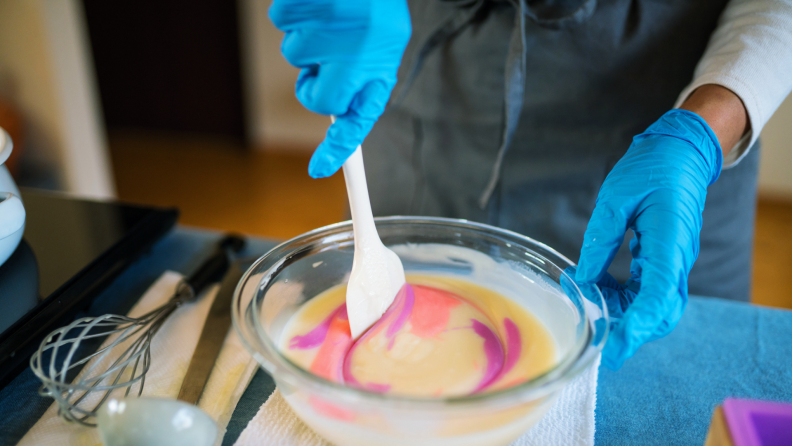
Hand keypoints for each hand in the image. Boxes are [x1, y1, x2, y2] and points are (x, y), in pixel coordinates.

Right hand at [269, 0, 410, 177]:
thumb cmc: (375, 3)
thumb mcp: (384, 42)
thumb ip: (363, 81)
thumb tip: (336, 113)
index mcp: (378, 66)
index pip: (356, 121)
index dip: (338, 149)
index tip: (320, 170)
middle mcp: (352, 56)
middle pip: (313, 95)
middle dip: (314, 82)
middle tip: (331, 57)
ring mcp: (323, 34)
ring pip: (295, 56)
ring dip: (308, 39)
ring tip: (333, 15)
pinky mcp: (299, 10)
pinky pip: (284, 22)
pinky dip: (295, 13)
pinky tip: (318, 1)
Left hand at [575, 109, 722, 369]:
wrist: (680, 153)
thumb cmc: (650, 169)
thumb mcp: (616, 198)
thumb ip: (600, 239)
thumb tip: (582, 277)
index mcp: (669, 243)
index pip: (658, 296)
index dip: (637, 324)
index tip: (615, 345)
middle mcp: (677, 259)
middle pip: (662, 311)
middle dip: (634, 332)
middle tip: (602, 346)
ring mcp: (674, 261)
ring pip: (656, 304)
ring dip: (626, 314)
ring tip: (591, 306)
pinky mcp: (666, 259)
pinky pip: (650, 289)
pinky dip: (626, 297)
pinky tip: (599, 288)